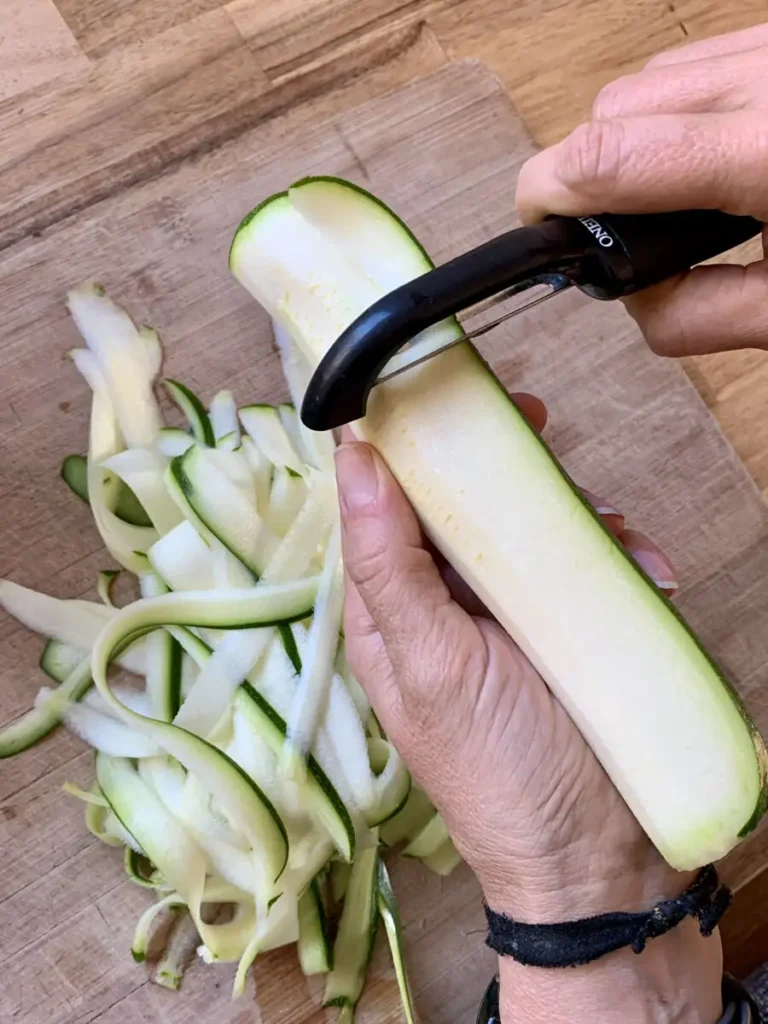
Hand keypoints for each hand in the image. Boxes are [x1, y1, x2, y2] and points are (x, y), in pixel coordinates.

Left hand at [335, 397, 721, 1021]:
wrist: (600, 860)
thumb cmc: (501, 772)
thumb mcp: (433, 664)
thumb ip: (389, 565)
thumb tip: (351, 461)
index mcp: (393, 608)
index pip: (381, 504)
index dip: (407, 443)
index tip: (443, 396)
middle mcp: (446, 602)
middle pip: (460, 501)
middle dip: (501, 464)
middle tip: (541, 430)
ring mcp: (511, 611)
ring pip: (527, 522)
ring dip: (571, 511)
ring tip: (614, 538)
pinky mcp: (570, 622)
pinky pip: (585, 561)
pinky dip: (615, 555)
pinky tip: (646, 573)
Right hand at [515, 23, 767, 358]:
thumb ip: (695, 315)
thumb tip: (630, 295)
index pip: (605, 155)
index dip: (546, 196)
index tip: (542, 232)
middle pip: (612, 111)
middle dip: (592, 176)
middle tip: (631, 236)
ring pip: (644, 82)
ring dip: (629, 143)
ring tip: (681, 199)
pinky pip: (688, 65)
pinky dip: (670, 115)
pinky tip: (709, 160)